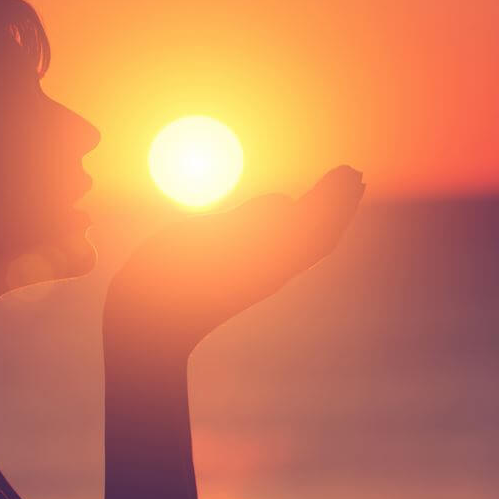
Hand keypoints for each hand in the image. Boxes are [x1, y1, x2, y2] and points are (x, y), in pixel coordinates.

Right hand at [103, 165, 364, 362]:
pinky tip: (282, 208)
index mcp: (269, 262)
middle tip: (351, 172)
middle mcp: (267, 267)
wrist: (148, 326)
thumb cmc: (174, 284)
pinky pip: (271, 244)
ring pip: (297, 239)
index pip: (317, 226)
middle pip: (315, 232)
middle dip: (335, 201)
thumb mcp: (211, 245)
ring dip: (316, 210)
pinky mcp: (232, 269)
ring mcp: (252, 269)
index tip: (349, 172)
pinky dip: (283, 220)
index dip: (335, 198)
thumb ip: (251, 222)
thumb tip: (287, 202)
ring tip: (328, 186)